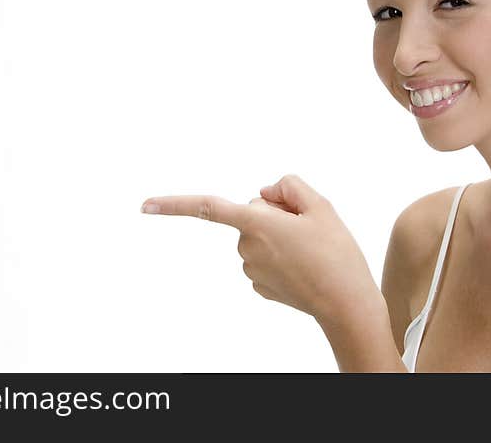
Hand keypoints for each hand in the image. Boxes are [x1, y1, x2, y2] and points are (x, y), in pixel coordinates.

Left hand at [140, 174, 380, 325]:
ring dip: (279, 236)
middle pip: (252, 213)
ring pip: (259, 236)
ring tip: (310, 250)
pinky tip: (303, 266)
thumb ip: (288, 186)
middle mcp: (246, 247)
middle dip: (274, 214)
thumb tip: (264, 193)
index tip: (144, 205)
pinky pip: (265, 257)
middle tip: (308, 228)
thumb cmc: (336, 254)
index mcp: (256, 223)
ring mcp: (251, 269)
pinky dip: (281, 256)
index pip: (208, 208)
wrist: (346, 303)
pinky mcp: (259, 285)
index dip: (174, 204)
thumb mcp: (321, 206)